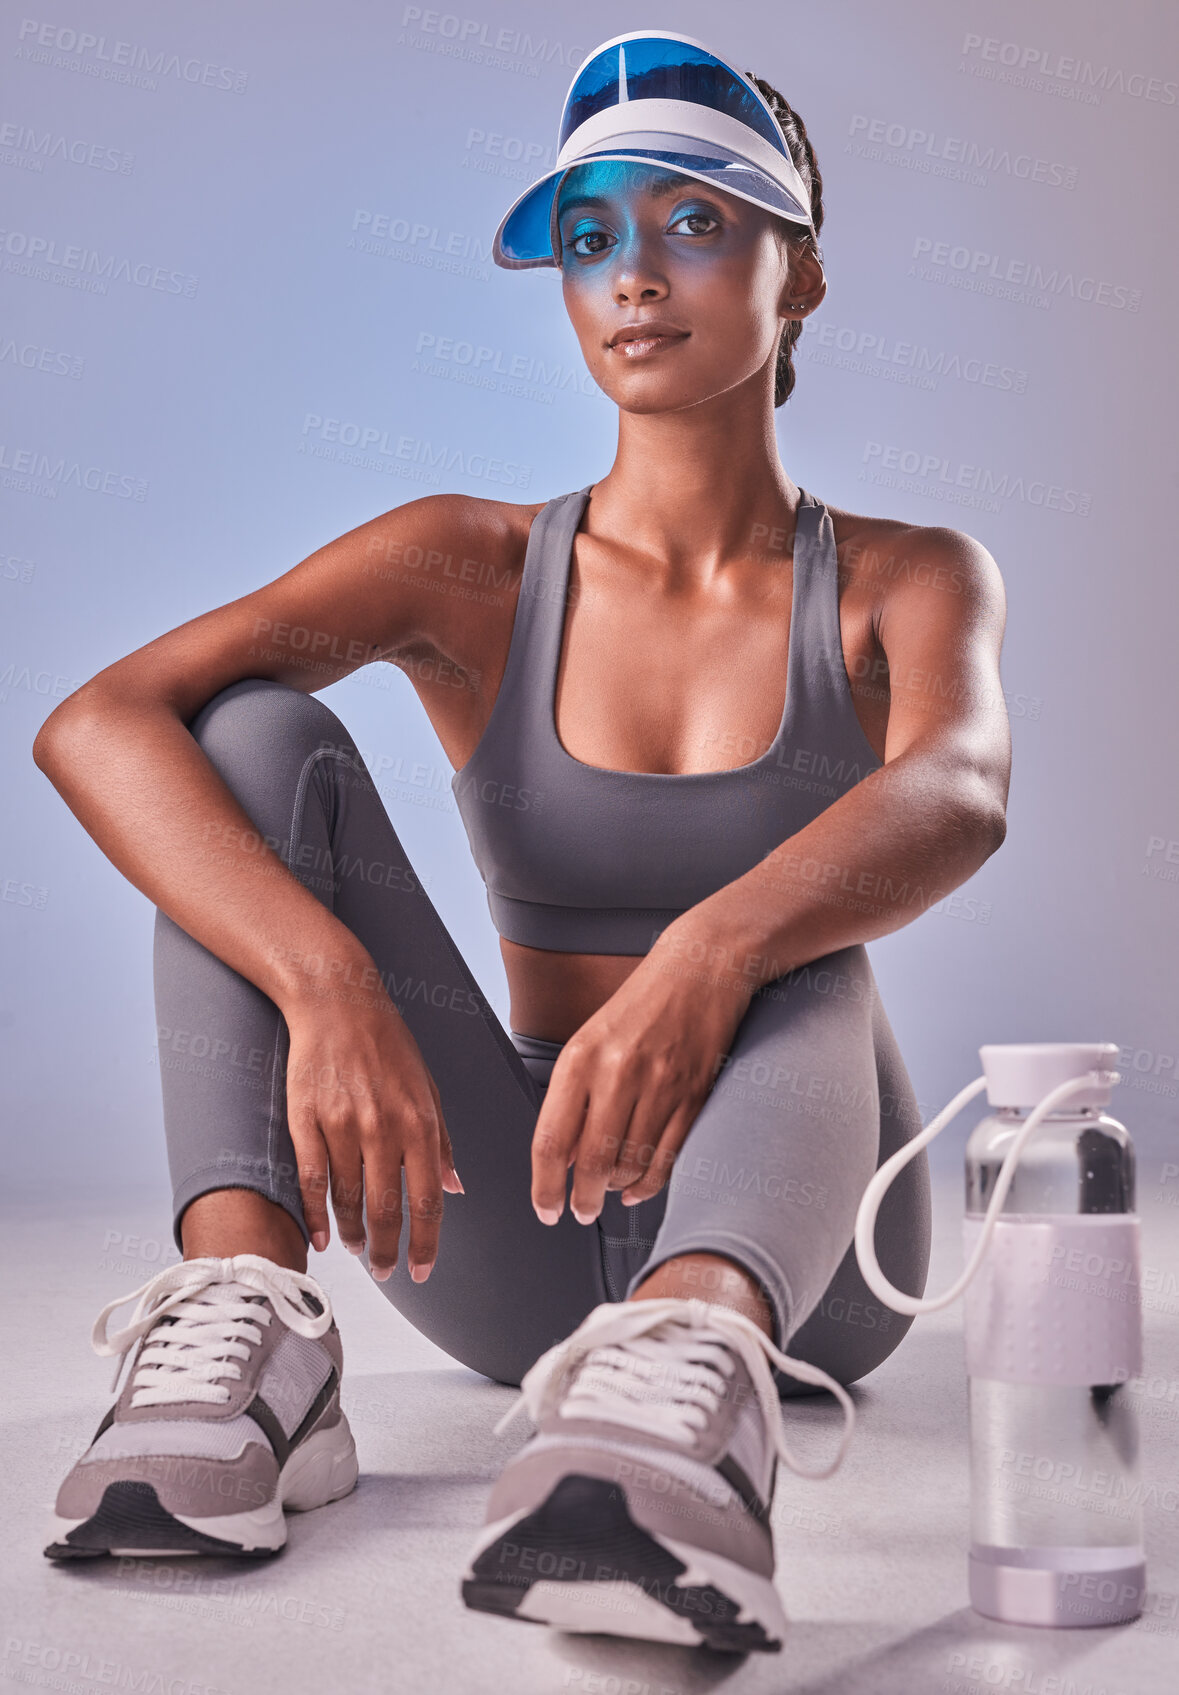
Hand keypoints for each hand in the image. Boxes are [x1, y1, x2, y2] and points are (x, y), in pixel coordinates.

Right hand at [282, 982, 461, 1281]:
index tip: (422, 1270)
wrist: (339, 1003)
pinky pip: (312, 1180)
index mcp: (420, 1123)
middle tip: (387, 1272)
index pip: (428, 1200)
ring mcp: (342, 1126)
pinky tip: (322, 1236)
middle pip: (386, 1209)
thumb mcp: (429, 1088)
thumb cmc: (388, 1044)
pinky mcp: (307, 1120)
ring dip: (354, 1234)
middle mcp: (384, 1129)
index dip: (425, 1243)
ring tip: (359, 1250)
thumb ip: (442, 1141)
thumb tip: (457, 1188)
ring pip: (348, 1200)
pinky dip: (316, 1215)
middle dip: (388, 1250)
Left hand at [530, 931, 754, 1226]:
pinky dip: (648, 1184)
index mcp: (581, 1058)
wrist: (702, 968)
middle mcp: (618, 1073)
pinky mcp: (695, 1096)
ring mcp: (660, 1086)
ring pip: (630, 1166)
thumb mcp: (590, 1037)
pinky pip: (667, 1159)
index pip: (551, 1140)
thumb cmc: (640, 1003)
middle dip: (581, 1200)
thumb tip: (560, 1156)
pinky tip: (635, 1188)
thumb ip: (573, 1094)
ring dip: (614, 1191)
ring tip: (606, 1193)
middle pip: (591, 1163)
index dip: (544, 1186)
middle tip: (578, 1212)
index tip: (544, 1209)